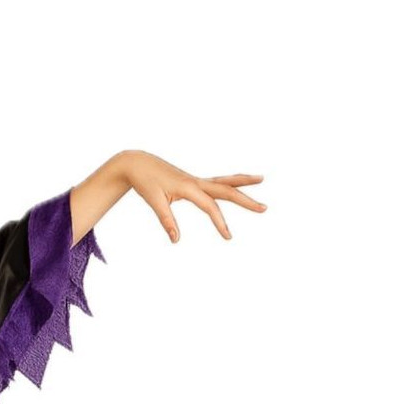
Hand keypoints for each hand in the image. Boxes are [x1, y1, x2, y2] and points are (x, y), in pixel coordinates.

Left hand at [117, 150, 266, 241]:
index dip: (220, 222)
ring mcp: (196, 180)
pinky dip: (229, 183)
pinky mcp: (193, 181)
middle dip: (245, 199)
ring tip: (261, 179)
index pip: (210, 206)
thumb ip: (167, 220)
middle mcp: (196, 181)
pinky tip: (236, 188)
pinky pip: (216, 183)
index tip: (229, 237)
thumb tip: (176, 240)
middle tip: (264, 208)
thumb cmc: (145, 181)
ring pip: (224, 181)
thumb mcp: (154, 201)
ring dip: (243, 181)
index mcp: (188, 186)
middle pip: (226, 189)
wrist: (138, 163)